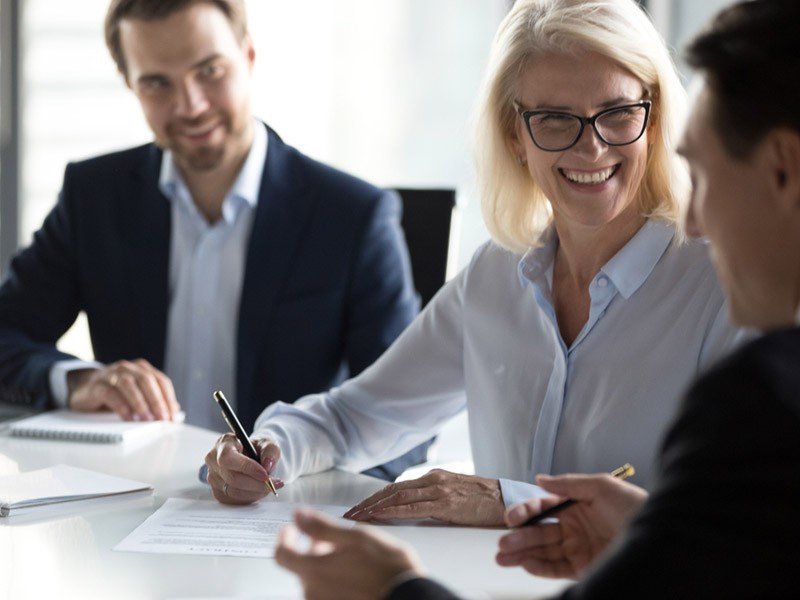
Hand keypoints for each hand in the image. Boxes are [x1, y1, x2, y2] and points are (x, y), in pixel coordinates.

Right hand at [68, 359, 179, 420]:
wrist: (84, 388)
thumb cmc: (115, 392)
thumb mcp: (137, 394)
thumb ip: (154, 399)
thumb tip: (174, 410)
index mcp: (142, 369)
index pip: (161, 381)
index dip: (169, 399)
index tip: (173, 416)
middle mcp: (128, 368)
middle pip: (147, 381)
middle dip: (157, 401)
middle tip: (162, 419)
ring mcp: (111, 374)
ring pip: (129, 384)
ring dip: (140, 403)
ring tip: (147, 419)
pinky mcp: (96, 385)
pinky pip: (110, 393)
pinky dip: (121, 406)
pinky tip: (128, 417)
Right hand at [204, 432, 283, 504]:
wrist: (252, 457)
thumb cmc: (257, 448)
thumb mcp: (267, 443)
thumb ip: (270, 451)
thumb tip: (268, 465)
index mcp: (223, 443)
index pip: (228, 458)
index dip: (246, 468)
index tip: (265, 474)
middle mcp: (213, 460)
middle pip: (231, 478)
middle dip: (256, 484)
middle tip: (273, 484)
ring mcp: (213, 478)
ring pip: (233, 491)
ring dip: (255, 492)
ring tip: (270, 486)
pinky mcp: (218, 492)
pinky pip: (234, 500)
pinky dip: (250, 497)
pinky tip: (259, 490)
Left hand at [276, 508, 423, 599]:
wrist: (408, 598)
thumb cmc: (387, 569)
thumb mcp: (356, 537)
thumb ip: (321, 526)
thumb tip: (298, 515)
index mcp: (314, 571)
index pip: (282, 554)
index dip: (284, 538)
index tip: (292, 528)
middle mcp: (314, 593)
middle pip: (299, 567)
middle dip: (311, 548)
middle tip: (332, 538)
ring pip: (314, 580)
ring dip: (324, 564)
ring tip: (349, 556)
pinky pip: (325, 593)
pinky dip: (333, 579)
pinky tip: (353, 573)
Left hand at [343, 469, 504, 525]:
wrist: (508, 500)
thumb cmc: (483, 502)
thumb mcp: (454, 497)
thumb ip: (433, 499)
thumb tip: (412, 509)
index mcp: (434, 477)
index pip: (397, 487)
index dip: (375, 497)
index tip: (359, 508)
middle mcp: (433, 480)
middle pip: (392, 490)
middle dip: (368, 502)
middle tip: (349, 514)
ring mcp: (440, 490)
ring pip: (399, 496)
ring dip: (374, 506)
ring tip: (357, 516)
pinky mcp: (447, 503)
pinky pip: (414, 506)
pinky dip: (393, 510)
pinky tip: (380, 515)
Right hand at [496, 473, 647, 578]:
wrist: (662, 538)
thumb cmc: (635, 507)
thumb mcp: (602, 486)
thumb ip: (569, 484)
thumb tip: (540, 479)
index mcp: (576, 506)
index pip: (544, 508)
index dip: (526, 512)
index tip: (511, 518)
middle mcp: (574, 528)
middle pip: (539, 532)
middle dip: (519, 538)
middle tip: (502, 543)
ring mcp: (578, 549)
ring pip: (543, 551)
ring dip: (522, 553)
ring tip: (502, 557)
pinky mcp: (583, 569)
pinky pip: (556, 568)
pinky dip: (539, 567)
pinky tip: (524, 564)